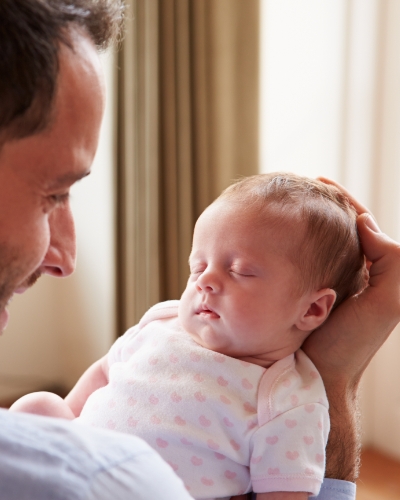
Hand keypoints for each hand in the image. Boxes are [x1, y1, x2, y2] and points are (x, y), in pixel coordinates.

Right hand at [302, 178, 399, 479]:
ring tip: (276, 203)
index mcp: (367, 272)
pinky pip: (285, 260)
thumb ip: (392, 261)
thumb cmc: (352, 344)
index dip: (342, 200)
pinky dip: (277, 244)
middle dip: (314, 206)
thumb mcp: (388, 302)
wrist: (317, 377)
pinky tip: (264, 234)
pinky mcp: (289, 291)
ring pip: (305, 243)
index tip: (319, 179)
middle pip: (330, 229)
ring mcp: (313, 282)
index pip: (358, 225)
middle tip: (293, 187)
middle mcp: (341, 274)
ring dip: (293, 222)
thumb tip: (364, 223)